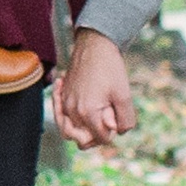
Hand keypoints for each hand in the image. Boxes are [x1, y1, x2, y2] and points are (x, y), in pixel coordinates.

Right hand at [55, 28, 136, 150]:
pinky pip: (61, 116)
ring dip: (80, 131)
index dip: (112, 132)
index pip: (100, 139)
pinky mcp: (62, 95)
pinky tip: (78, 108)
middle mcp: (72, 111)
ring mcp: (65, 103)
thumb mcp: (124, 94)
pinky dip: (68, 118)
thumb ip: (124, 119)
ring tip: (92, 120)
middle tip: (105, 120)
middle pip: (81, 141)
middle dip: (95, 136)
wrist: (94, 43)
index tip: (116, 117)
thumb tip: (117, 132)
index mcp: (88, 113)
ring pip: (67, 131)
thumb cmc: (110, 68)